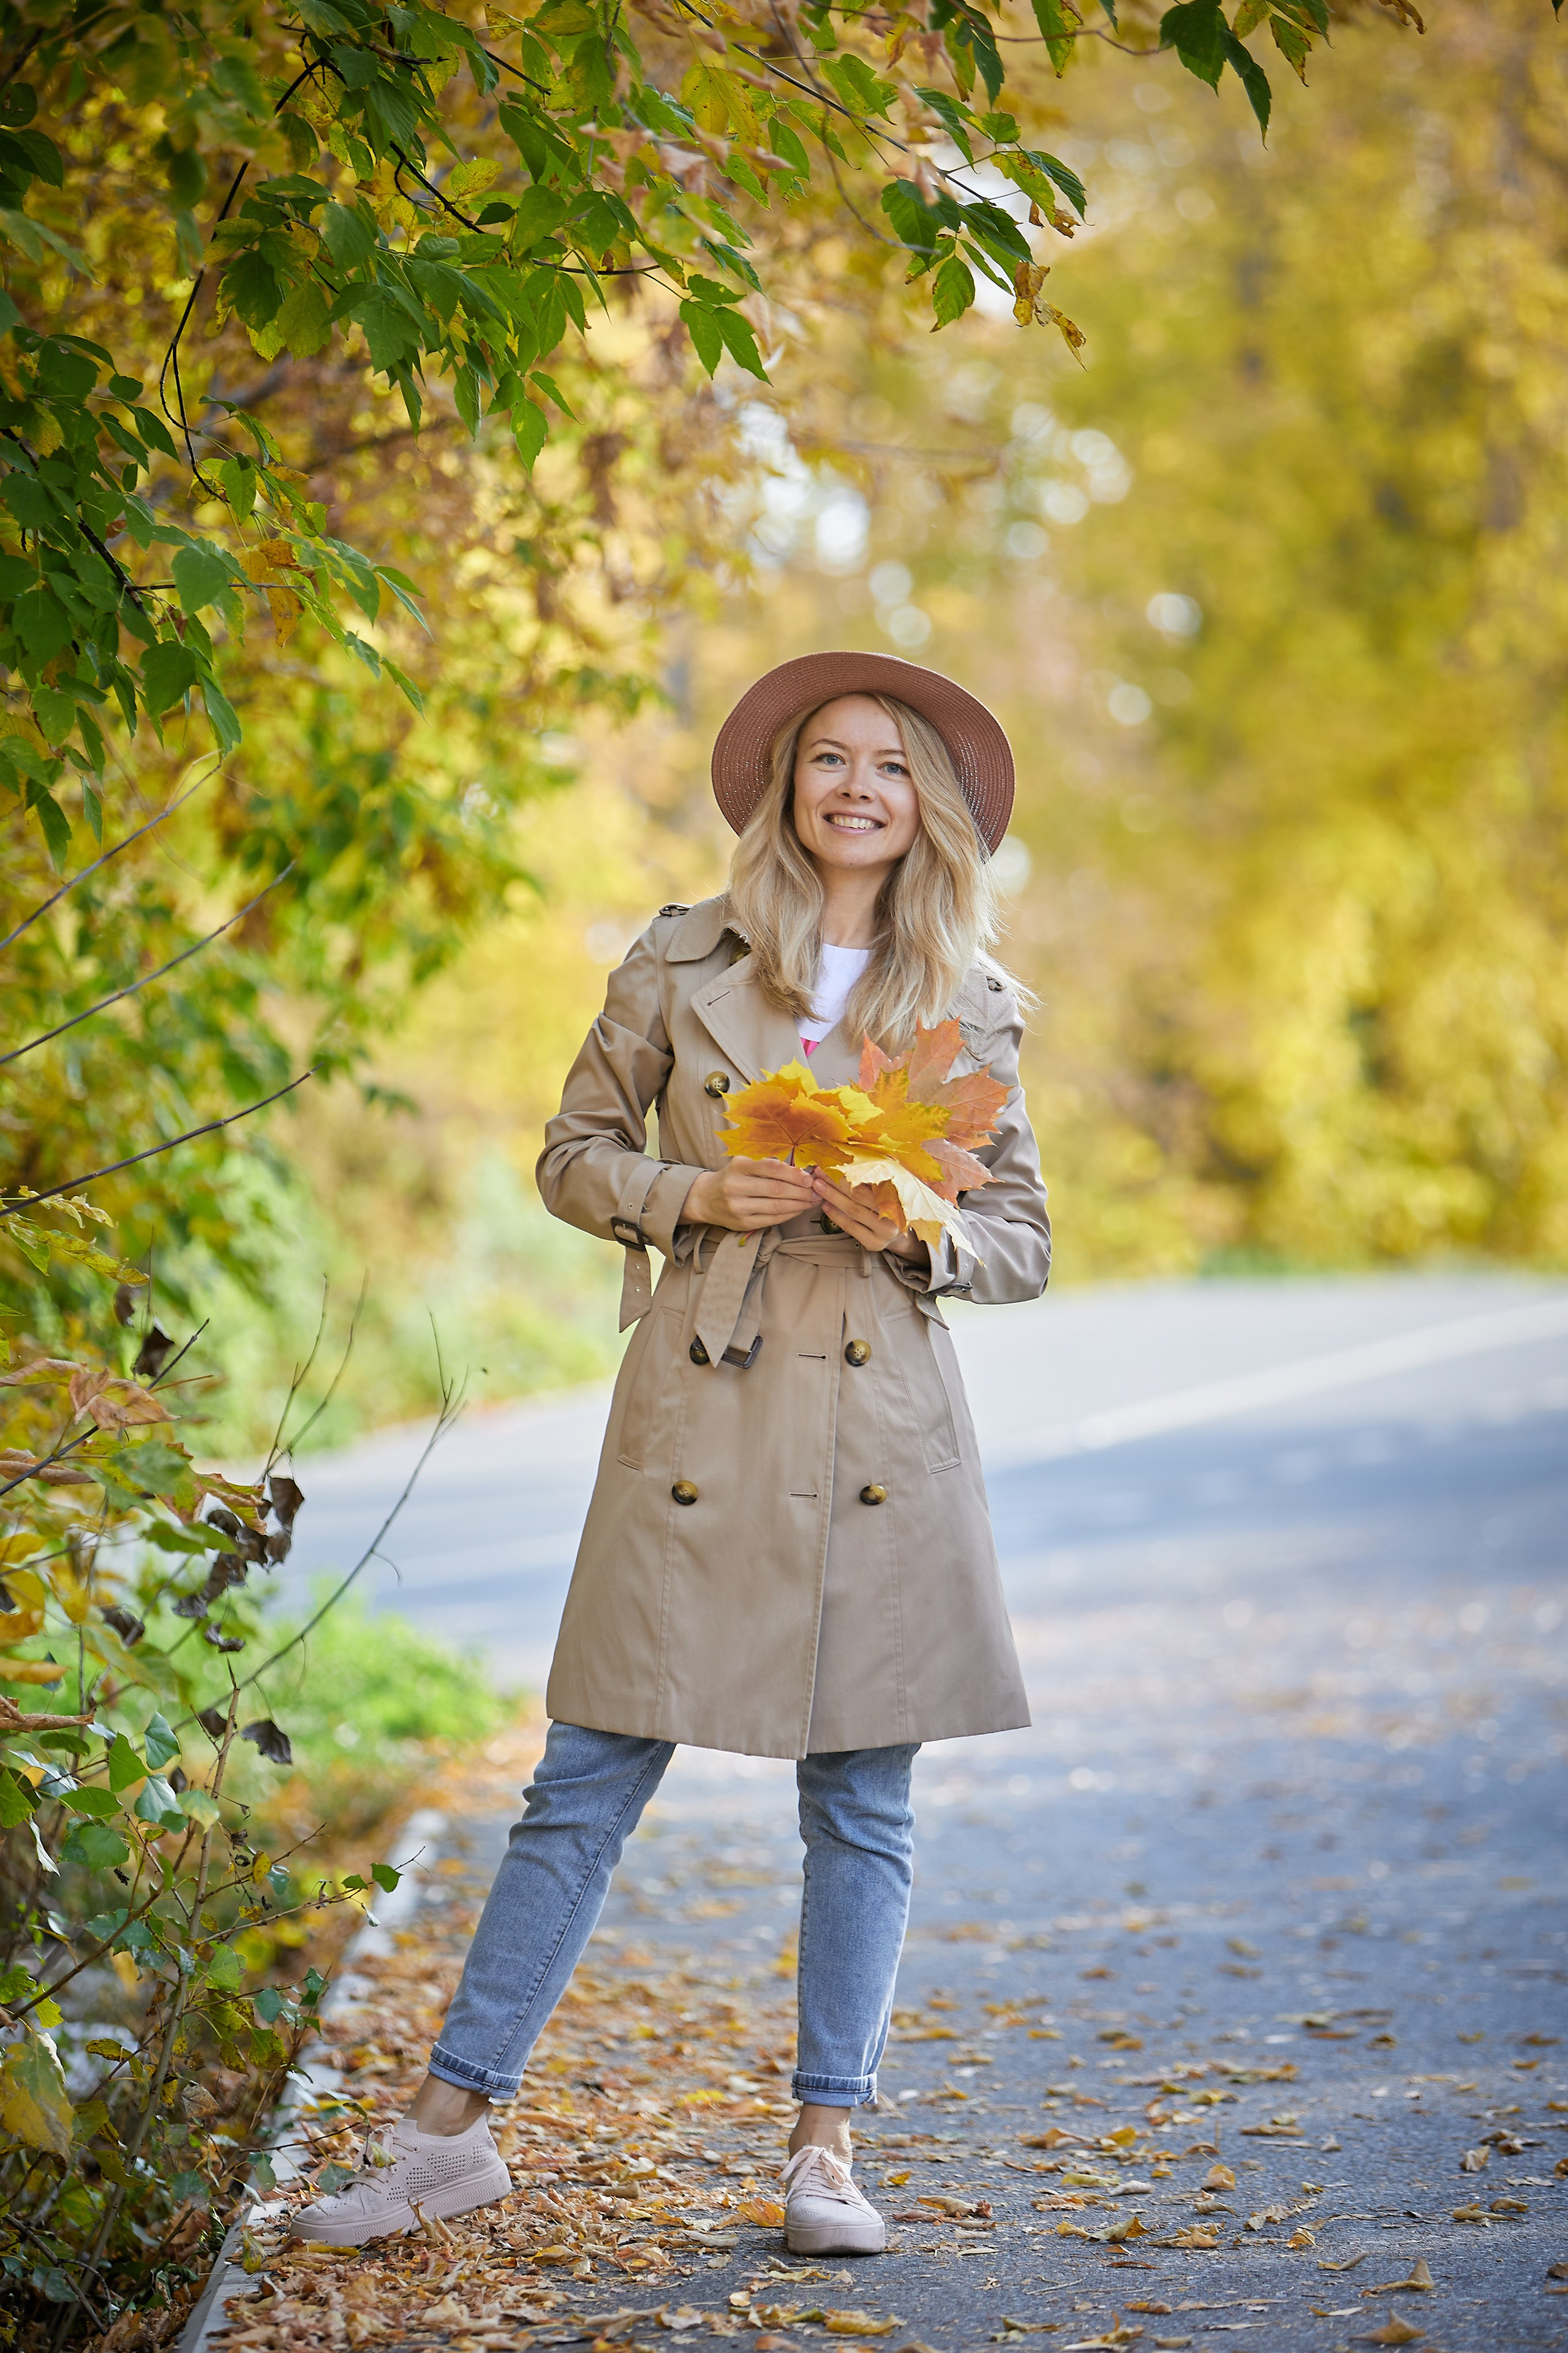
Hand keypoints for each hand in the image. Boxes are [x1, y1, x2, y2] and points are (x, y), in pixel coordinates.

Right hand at [683, 1157, 816, 1232]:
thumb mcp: (744, 1163)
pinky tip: (799, 1209)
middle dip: (801, 1191)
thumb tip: (801, 1169)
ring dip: (799, 1204)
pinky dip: (790, 1214)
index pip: (771, 1168)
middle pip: (777, 1189)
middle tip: (817, 1190)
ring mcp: (738, 1207)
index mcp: (738, 1166)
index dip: (794, 1173)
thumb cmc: (732, 1177)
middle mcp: (736, 1186)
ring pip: (777, 1207)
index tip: (810, 1177)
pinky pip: (772, 1219)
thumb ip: (768, 1163)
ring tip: (812, 1200)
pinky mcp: (742, 1223)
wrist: (705, 1199)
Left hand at [810, 1170, 929, 1268]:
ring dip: (832, 1197)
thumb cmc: (894, 1203)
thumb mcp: (894, 1186)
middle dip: (835, 1183)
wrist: (903, 1232)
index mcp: (899, 1197)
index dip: (847, 1173)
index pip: (868, 1182)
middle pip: (858, 1196)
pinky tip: (825, 1206)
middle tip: (819, 1173)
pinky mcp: (874, 1244)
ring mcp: (884, 1232)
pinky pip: (850, 1227)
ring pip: (852, 1211)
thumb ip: (880, 1174)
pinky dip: (836, 1215)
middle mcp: (894, 1216)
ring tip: (818, 1187)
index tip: (831, 1164)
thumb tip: (856, 1155)